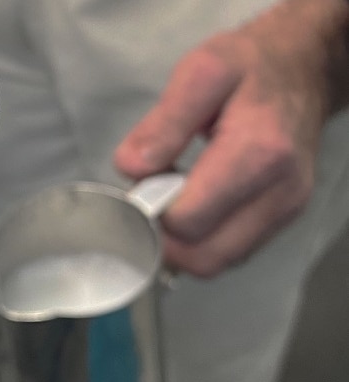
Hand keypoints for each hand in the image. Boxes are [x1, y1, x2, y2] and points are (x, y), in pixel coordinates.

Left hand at [114, 0, 348, 276]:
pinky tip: (195, 205)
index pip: (188, 221)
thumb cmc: (249, 67)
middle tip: (153, 198)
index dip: (152, 212)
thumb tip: (132, 168)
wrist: (302, 69)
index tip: (142, 184)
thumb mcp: (200, 73)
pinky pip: (231, 253)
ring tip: (174, 198)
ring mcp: (286, 210)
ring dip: (183, 244)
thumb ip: (163, 123)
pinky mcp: (283, 219)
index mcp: (258, 152)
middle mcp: (280, 191)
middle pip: (204, 257)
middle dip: (165, 238)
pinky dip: (203, 240)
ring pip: (217, 262)